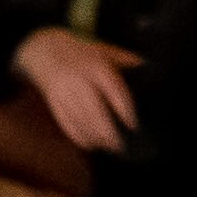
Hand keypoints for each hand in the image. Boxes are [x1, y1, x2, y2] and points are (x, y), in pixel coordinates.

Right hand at [11, 27, 137, 153]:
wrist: (44, 49)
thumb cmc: (82, 53)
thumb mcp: (105, 50)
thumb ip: (127, 61)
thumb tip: (152, 72)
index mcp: (96, 66)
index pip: (113, 91)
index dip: (124, 110)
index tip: (133, 125)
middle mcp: (79, 80)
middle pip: (94, 111)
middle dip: (108, 131)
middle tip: (121, 145)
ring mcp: (64, 91)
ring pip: (80, 120)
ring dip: (95, 137)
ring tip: (109, 147)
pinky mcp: (53, 101)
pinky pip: (65, 122)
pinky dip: (78, 136)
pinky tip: (90, 144)